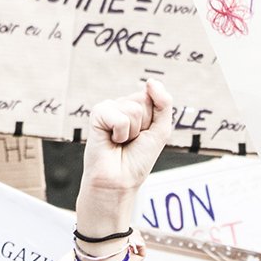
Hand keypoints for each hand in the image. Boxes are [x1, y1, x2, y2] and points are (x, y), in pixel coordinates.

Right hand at [82, 80, 173, 200]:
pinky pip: (119, 116)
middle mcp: (123, 104)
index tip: (145, 136)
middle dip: (144, 125)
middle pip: (145, 101)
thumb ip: (163, 103)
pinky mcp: (97, 114)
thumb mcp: (161, 130)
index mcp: (138, 107)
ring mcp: (110, 108)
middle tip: (133, 141)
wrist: (120, 179)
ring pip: (134, 109)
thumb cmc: (138, 158)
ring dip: (132, 132)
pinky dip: (120, 133)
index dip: (154, 121)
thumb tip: (151, 81)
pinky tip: (112, 140)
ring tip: (122, 142)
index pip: (155, 98)